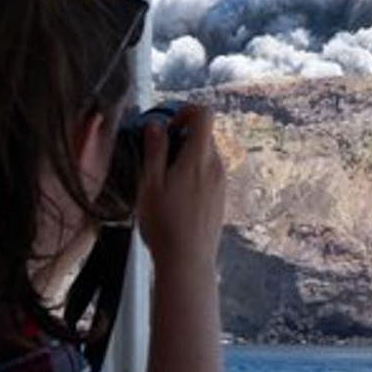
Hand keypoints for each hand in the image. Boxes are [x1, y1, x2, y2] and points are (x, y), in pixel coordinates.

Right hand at [134, 104, 224, 272]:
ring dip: (186, 157)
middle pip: (204, 135)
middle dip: (181, 137)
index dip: (185, 111)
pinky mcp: (221, 198)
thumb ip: (155, 151)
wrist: (188, 260)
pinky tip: (177, 197)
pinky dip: (193, 174)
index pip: (204, 114)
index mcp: (199, 158)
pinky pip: (209, 174)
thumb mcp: (150, 184)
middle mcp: (216, 166)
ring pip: (206, 155)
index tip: (167, 127)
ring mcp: (222, 182)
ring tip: (164, 181)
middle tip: (158, 157)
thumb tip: (156, 125)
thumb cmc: (164, 223)